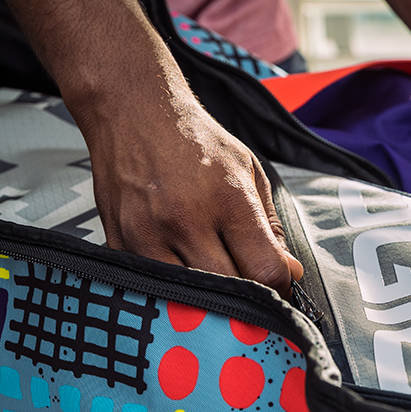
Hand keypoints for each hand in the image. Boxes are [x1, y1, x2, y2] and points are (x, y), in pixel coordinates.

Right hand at [82, 90, 302, 295]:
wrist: (133, 113)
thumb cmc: (195, 142)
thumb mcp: (249, 172)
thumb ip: (271, 227)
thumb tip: (289, 272)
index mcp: (227, 198)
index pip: (265, 270)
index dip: (280, 284)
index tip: (280, 283)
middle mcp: (185, 219)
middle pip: (231, 290)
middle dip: (249, 295)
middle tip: (253, 285)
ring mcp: (148, 234)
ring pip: (192, 297)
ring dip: (211, 298)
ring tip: (219, 279)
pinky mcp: (121, 244)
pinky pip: (157, 288)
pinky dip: (177, 288)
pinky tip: (186, 268)